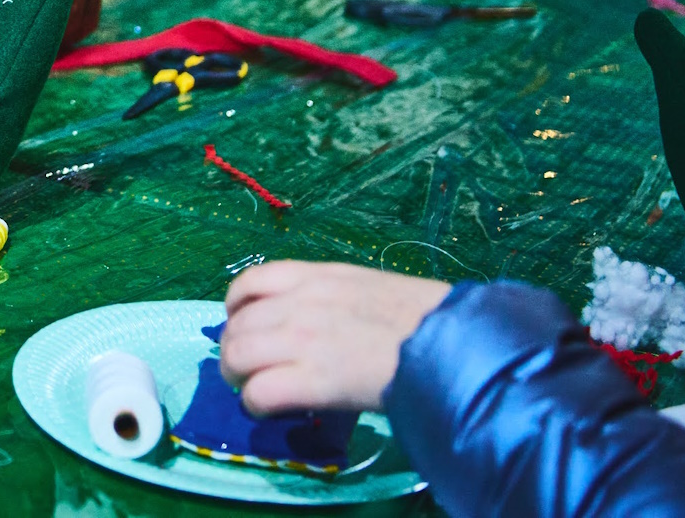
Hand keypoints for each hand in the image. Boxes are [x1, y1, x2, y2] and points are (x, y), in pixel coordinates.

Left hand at [219, 261, 450, 414]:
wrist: (451, 340)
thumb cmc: (424, 315)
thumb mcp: (368, 287)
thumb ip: (331, 298)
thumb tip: (313, 322)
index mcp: (316, 276)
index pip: (249, 283)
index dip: (237, 309)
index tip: (243, 326)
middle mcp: (299, 303)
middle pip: (237, 325)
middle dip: (233, 350)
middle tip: (246, 370)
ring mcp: (302, 340)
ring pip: (238, 355)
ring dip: (238, 376)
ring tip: (251, 389)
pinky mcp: (312, 381)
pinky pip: (259, 392)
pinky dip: (256, 403)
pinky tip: (270, 409)